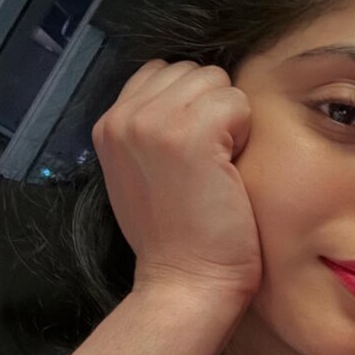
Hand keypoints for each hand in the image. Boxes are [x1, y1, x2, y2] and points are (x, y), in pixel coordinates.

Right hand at [92, 59, 261, 304]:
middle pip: (192, 71)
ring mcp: (153, 123)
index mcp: (109, 126)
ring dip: (231, 120)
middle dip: (211, 109)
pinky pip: (237, 102)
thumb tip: (187, 97)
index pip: (162, 72)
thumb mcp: (142, 175)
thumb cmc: (178, 239)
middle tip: (209, 166)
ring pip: (216, 81)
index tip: (194, 155)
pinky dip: (245, 134)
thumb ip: (151, 131)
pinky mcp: (188, 135)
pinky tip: (230, 172)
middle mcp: (124, 118)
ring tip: (219, 168)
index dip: (191, 106)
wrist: (186, 284)